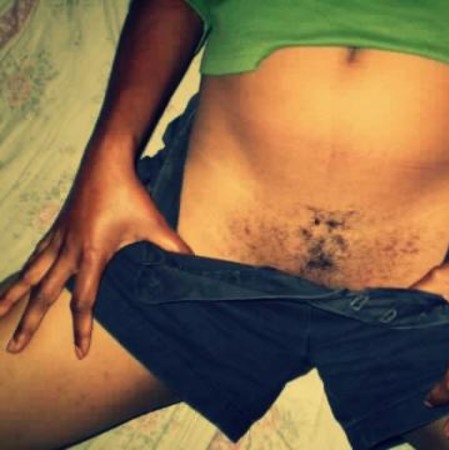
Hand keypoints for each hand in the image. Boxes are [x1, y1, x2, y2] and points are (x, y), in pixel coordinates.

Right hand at [0, 156, 191, 358]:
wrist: (106, 162)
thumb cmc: (131, 194)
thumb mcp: (155, 224)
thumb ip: (174, 248)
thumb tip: (196, 264)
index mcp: (93, 255)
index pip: (84, 301)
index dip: (82, 329)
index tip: (79, 353)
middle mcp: (69, 251)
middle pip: (45, 295)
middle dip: (29, 323)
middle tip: (13, 348)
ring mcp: (58, 238)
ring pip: (30, 274)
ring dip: (14, 296)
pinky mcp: (56, 227)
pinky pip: (36, 255)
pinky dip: (24, 270)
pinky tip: (19, 280)